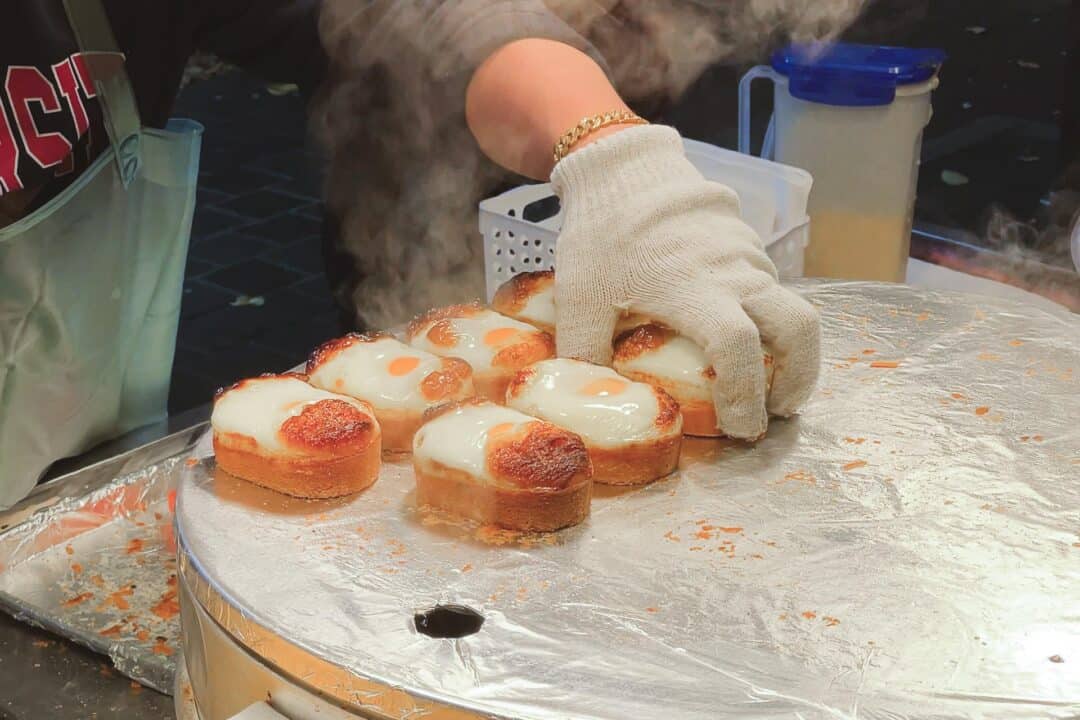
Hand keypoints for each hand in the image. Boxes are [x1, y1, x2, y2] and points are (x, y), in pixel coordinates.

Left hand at [551, 125, 820, 439]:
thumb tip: (588, 398)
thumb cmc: (602, 232)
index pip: (739, 347)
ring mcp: (748, 256)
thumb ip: (582, 351)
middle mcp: (735, 273)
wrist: (625, 169)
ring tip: (763, 383)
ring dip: (790, 352)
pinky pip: (774, 289)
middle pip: (799, 329)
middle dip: (801, 376)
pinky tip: (741, 338)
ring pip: (793, 309)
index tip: (741, 425)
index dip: (745, 392)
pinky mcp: (750, 244)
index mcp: (695, 289)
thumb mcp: (579, 296)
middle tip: (776, 409)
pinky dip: (771, 322)